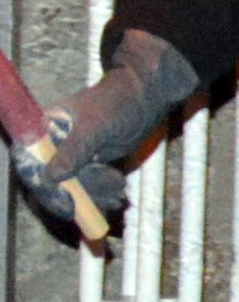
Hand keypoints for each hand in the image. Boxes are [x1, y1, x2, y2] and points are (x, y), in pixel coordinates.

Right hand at [15, 30, 198, 234]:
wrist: (145, 96)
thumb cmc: (118, 102)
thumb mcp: (96, 127)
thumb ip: (74, 151)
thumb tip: (51, 178)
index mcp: (42, 130)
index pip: (31, 165)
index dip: (45, 188)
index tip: (67, 204)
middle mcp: (50, 145)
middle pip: (50, 183)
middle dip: (75, 198)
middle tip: (104, 203)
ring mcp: (68, 155)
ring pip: (72, 188)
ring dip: (94, 197)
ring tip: (119, 192)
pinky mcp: (86, 162)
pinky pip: (87, 185)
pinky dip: (101, 193)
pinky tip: (119, 195)